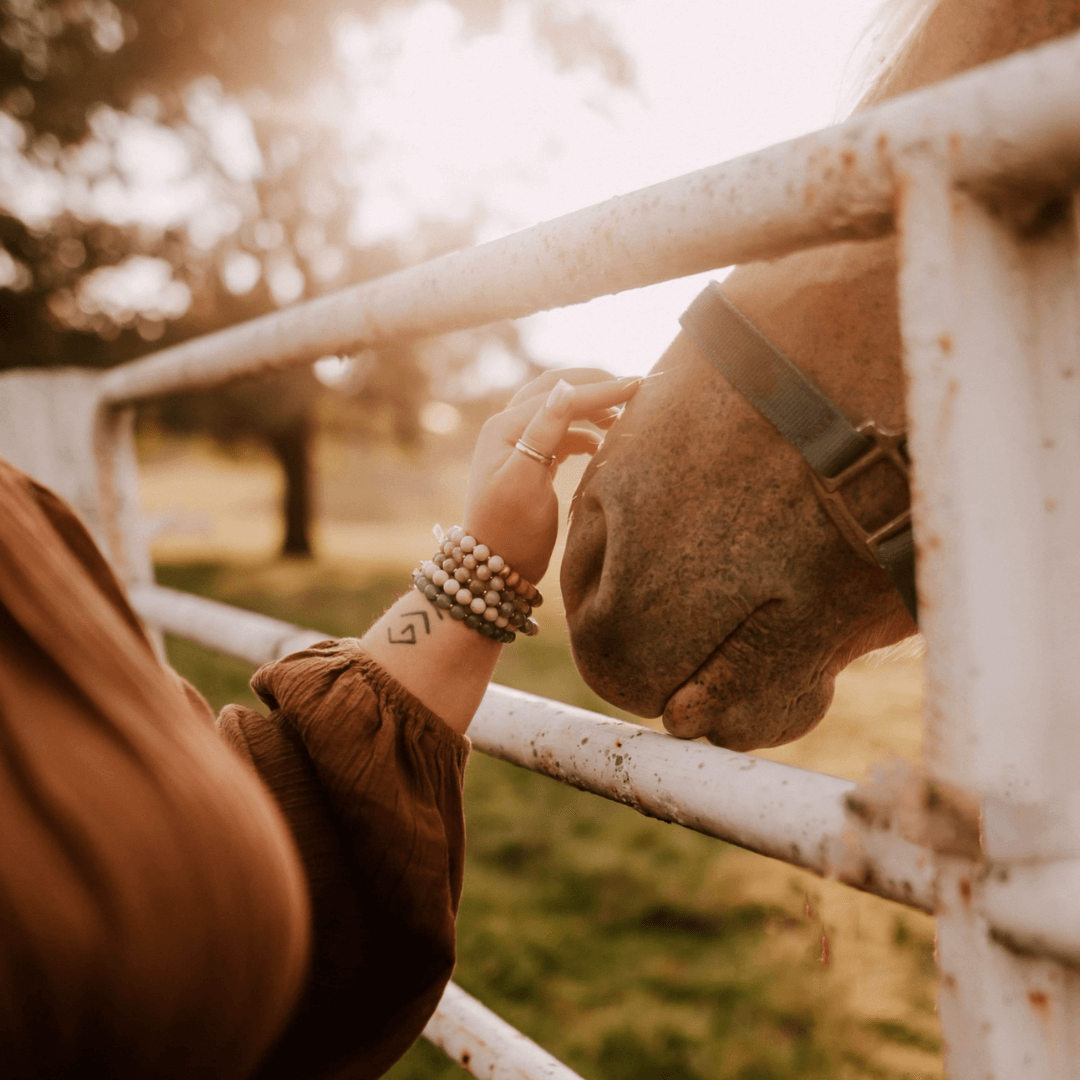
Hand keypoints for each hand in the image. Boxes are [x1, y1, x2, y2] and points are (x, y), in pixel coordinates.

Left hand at [463, 369, 641, 583]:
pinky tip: (602, 444)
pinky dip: (583, 432)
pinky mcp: (528, 463)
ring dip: (590, 408)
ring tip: (623, 417)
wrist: (492, 568)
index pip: (560, 397)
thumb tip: (566, 387)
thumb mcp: (526, 480)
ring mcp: (516, 445)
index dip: (601, 390)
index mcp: (505, 427)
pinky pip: (559, 434)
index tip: (639, 385)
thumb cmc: (510, 530)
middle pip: (556, 391)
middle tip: (633, 388)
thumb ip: (544, 432)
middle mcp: (508, 428)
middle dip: (595, 386)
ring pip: (558, 411)